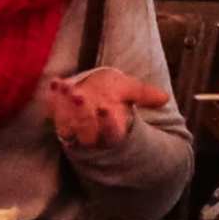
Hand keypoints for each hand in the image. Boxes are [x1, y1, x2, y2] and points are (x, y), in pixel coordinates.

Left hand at [45, 66, 167, 151]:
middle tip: (79, 96)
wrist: (94, 93)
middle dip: (83, 114)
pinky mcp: (60, 119)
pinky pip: (55, 113)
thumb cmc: (114, 93)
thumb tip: (164, 98)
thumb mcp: (130, 91)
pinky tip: (55, 83)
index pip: (112, 134)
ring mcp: (74, 130)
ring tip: (67, 87)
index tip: (105, 107)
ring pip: (69, 126)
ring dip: (65, 106)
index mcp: (114, 133)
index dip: (108, 123)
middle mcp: (93, 137)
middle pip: (87, 133)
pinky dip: (53, 98)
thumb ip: (144, 95)